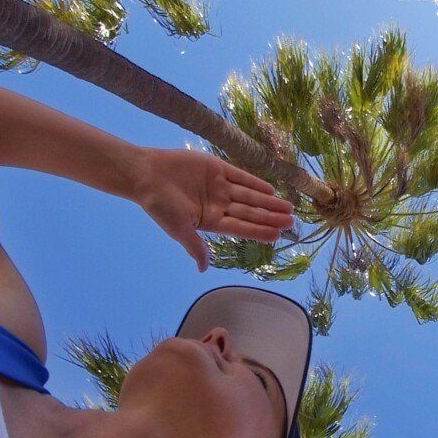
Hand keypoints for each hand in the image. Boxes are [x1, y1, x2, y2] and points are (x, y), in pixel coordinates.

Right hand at [130, 148, 296, 271]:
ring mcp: (219, 187)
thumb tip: (203, 268)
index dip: (260, 231)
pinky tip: (271, 189)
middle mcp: (218, 205)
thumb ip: (194, 246)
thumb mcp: (178, 229)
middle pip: (250, 212)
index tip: (279, 235)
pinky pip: (240, 176)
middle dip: (271, 217)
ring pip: (250, 195)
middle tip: (292, 221)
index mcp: (211, 221)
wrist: (145, 174)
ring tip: (288, 207)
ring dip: (268, 201)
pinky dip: (255, 182)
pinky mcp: (216, 168)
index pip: (241, 228)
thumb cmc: (159, 205)